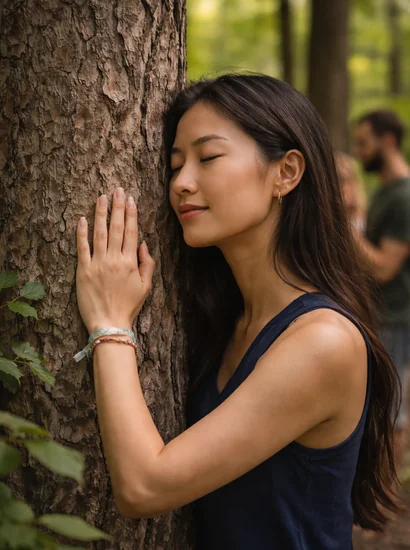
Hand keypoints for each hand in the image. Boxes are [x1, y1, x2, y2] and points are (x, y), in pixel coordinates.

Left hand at [76, 187, 154, 333]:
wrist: (110, 324)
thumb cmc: (129, 306)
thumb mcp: (146, 287)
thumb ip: (147, 264)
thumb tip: (144, 244)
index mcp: (130, 262)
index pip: (131, 232)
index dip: (131, 214)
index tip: (129, 199)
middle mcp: (114, 259)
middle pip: (117, 227)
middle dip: (117, 207)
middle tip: (117, 190)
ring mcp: (98, 264)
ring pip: (99, 233)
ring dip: (100, 214)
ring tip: (101, 197)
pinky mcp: (83, 271)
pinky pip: (82, 248)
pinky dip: (81, 233)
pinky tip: (82, 219)